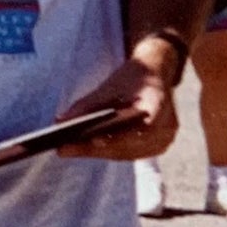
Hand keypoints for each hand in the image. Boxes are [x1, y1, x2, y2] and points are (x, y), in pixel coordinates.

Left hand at [55, 52, 177, 161]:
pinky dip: (108, 150)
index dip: (119, 136)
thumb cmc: (131, 78)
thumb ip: (86, 106)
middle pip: (128, 144)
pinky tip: (85, 149)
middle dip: (94, 147)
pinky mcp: (159, 146)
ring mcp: (165, 138)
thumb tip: (59, 122)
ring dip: (97, 152)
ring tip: (69, 150)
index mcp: (159, 104)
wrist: (155, 73)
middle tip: (64, 149)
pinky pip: (130, 153)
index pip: (142, 126)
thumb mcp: (109, 86)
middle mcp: (167, 125)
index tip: (93, 139)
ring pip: (126, 152)